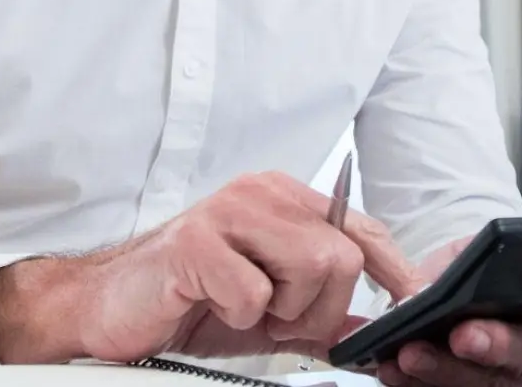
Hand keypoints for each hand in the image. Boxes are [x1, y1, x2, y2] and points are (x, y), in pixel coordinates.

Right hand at [0, 172, 424, 363]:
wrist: (110, 308)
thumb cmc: (187, 301)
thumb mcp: (267, 310)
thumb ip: (318, 312)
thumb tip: (371, 327)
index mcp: (283, 200)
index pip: (361, 226)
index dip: (393, 268)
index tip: (411, 300)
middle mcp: (261, 193)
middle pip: (344, 255)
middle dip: (319, 307)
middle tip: (276, 319)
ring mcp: (229, 212)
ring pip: (314, 266)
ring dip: (282, 311)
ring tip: (243, 308)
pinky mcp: (197, 241)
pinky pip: (256, 294)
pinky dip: (240, 317)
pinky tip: (210, 304)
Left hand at [374, 235, 521, 386]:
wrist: (444, 294)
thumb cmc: (476, 271)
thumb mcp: (482, 249)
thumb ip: (483, 256)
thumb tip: (457, 272)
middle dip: (499, 346)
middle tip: (465, 334)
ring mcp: (514, 384)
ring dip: (446, 372)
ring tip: (411, 352)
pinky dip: (415, 385)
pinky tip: (392, 367)